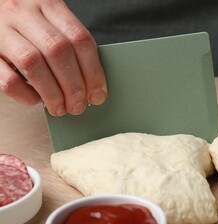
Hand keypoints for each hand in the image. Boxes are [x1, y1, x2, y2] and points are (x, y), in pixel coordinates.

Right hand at [0, 0, 106, 115]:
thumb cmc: (27, 22)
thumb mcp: (50, 21)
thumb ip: (69, 44)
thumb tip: (92, 85)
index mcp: (47, 3)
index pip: (79, 38)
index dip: (93, 70)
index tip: (98, 93)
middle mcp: (22, 12)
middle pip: (58, 51)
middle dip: (74, 85)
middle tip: (79, 106)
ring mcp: (0, 30)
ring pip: (32, 64)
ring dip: (52, 93)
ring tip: (61, 109)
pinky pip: (7, 78)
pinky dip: (25, 94)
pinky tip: (36, 100)